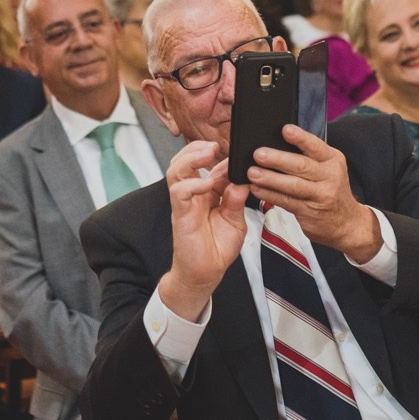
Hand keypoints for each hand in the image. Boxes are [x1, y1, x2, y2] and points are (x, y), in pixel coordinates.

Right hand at [158, 139, 248, 320]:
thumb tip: (242, 180)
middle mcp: (193, 195)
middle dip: (198, 148)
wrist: (205, 274)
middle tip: (215, 145)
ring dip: (191, 157)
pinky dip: (192, 184)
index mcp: (207, 193)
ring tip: (208, 152)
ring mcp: (185, 203)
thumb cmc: (217, 248)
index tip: (238, 154)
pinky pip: (179, 192)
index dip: (221, 157)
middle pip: (184, 160)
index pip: (208, 166)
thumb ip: (236, 200)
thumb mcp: (236, 221)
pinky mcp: (180, 214)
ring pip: (176, 170)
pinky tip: (207, 184)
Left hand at [247, 125, 381, 262]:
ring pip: (293, 185)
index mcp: (332, 160)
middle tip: (258, 154)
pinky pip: (286, 201)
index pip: (315, 146)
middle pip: (302, 166)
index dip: (300, 138)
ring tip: (253, 173)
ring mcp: (320, 196)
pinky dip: (270, 195)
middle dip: (278, 159)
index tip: (285, 130)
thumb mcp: (328, 168)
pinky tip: (257, 189)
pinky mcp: (309, 212)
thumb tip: (276, 143)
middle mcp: (329, 177)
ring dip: (270, 178)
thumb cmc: (331, 189)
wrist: (347, 222)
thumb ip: (308, 156)